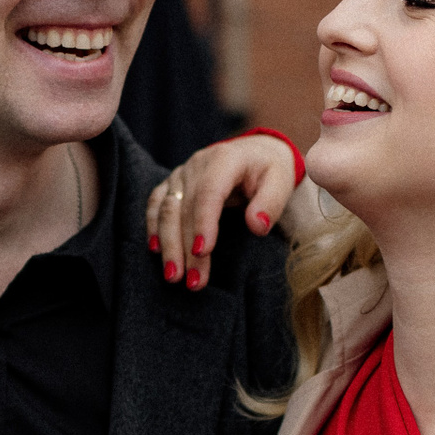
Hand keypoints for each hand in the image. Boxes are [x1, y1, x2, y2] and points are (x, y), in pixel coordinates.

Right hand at [145, 135, 298, 289]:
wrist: (256, 153)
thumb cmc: (269, 170)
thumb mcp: (281, 181)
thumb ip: (271, 203)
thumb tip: (257, 226)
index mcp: (225, 160)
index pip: (208, 193)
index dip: (203, 222)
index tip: (202, 252)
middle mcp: (198, 164)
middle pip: (185, 207)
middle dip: (185, 246)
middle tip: (193, 281)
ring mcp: (181, 173)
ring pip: (166, 209)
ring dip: (169, 244)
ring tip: (174, 275)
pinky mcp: (172, 184)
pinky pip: (156, 204)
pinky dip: (153, 227)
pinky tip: (156, 250)